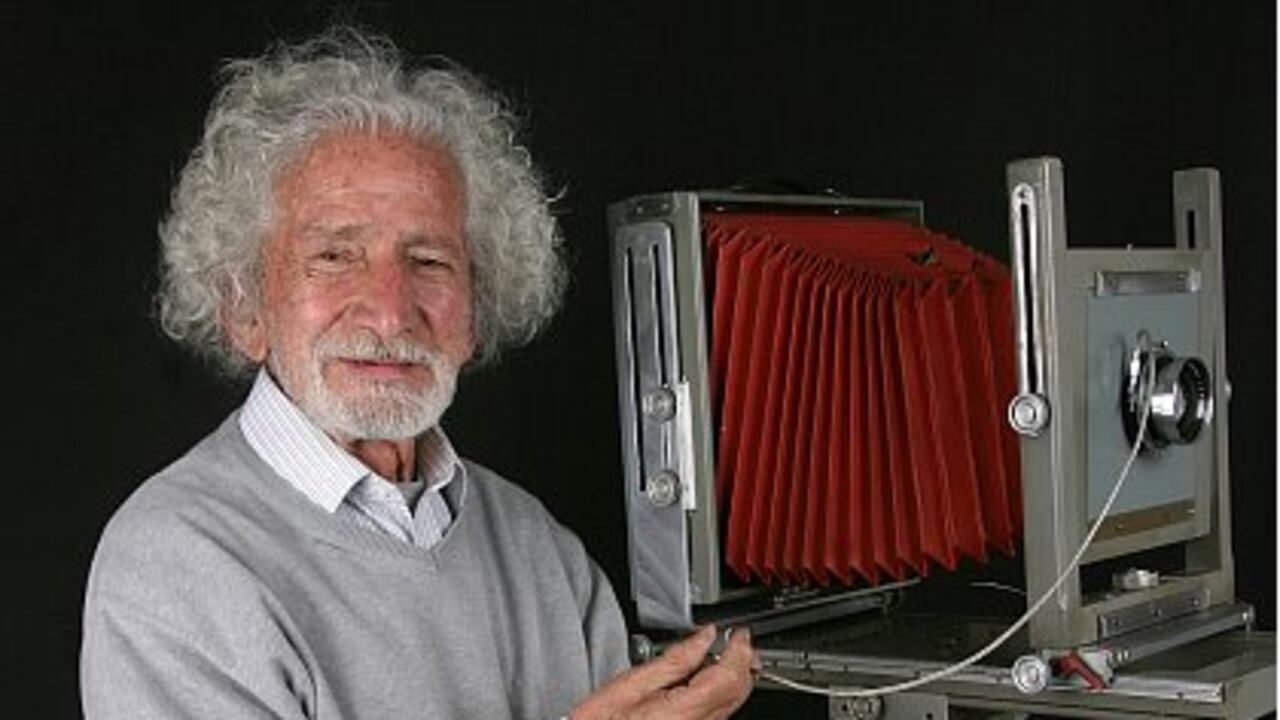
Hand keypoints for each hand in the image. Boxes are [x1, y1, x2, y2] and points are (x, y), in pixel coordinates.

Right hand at [570, 625, 756, 719]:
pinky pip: (718, 713)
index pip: (729, 676)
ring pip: (732, 703)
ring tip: (718, 656)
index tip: (739, 634)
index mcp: (685, 711)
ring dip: (733, 677)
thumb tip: (705, 637)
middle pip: (738, 691)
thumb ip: (676, 658)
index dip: (739, 650)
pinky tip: (705, 680)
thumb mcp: (633, 681)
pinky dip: (719, 692)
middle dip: (743, 662)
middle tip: (736, 641)